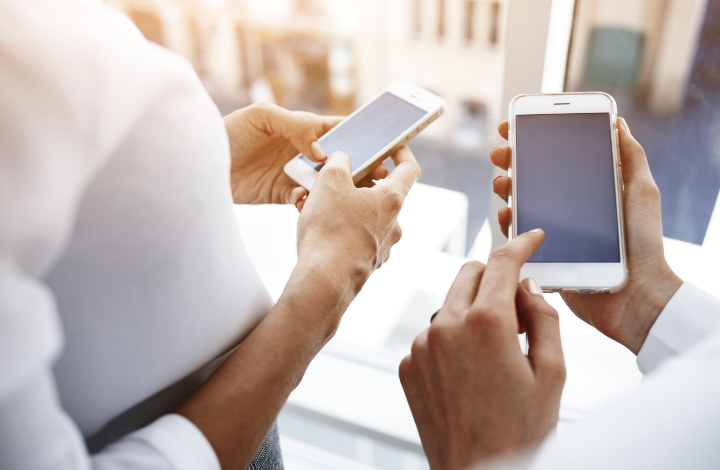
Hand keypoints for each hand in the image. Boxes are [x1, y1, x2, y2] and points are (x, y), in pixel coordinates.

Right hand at [176, 146, 418, 469]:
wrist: (323, 282)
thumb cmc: (330, 229)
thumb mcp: (330, 181)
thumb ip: (338, 162)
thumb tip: (343, 158)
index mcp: (392, 200)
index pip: (409, 168)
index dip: (401, 152)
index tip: (391, 145)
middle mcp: (394, 224)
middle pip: (381, 194)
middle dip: (356, 181)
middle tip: (332, 175)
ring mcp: (381, 246)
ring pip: (363, 217)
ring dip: (341, 205)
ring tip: (308, 201)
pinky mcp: (364, 263)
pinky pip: (353, 237)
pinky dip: (336, 227)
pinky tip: (311, 225)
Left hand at [224, 102, 388, 204]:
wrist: (200, 161)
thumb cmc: (230, 130)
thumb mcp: (261, 116)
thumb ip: (294, 126)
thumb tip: (321, 151)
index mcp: (303, 128)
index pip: (338, 130)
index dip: (360, 136)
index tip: (381, 145)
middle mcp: (303, 152)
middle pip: (339, 160)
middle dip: (360, 167)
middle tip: (378, 176)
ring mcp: (294, 174)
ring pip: (327, 184)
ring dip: (339, 189)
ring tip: (350, 195)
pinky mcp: (282, 194)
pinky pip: (305, 201)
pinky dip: (311, 204)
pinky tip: (308, 203)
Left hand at [399, 232, 564, 468]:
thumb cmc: (520, 432)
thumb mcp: (552, 373)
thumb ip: (542, 318)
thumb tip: (527, 287)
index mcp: (486, 323)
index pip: (501, 263)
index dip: (520, 245)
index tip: (530, 239)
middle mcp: (445, 327)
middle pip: (469, 274)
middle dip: (494, 278)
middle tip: (517, 311)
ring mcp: (421, 346)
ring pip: (450, 304)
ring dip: (472, 311)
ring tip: (494, 353)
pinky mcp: (408, 365)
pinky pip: (432, 334)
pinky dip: (452, 339)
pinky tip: (469, 373)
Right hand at [490, 118, 681, 353]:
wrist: (635, 295)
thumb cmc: (644, 244)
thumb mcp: (641, 192)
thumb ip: (630, 158)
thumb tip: (618, 122)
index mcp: (587, 189)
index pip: (556, 158)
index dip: (533, 140)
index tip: (514, 125)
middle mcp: (568, 208)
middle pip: (532, 178)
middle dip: (512, 161)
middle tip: (501, 153)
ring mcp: (554, 232)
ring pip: (520, 204)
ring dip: (506, 188)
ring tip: (503, 182)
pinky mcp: (544, 256)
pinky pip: (518, 238)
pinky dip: (508, 223)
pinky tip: (507, 213)